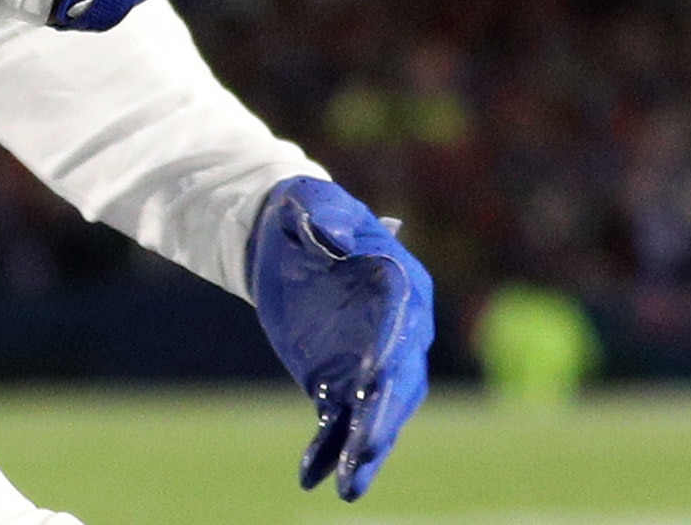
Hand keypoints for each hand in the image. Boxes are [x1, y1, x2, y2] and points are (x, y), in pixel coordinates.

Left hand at [250, 176, 433, 502]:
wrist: (287, 238)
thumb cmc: (306, 212)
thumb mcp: (310, 203)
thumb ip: (323, 216)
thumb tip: (328, 230)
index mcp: (403, 285)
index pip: (402, 326)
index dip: (389, 354)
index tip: (373, 381)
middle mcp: (398, 333)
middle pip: (399, 382)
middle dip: (383, 417)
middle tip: (365, 448)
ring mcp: (370, 364)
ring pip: (376, 414)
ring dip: (364, 450)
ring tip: (347, 487)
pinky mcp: (340, 383)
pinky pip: (339, 422)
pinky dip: (328, 450)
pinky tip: (309, 476)